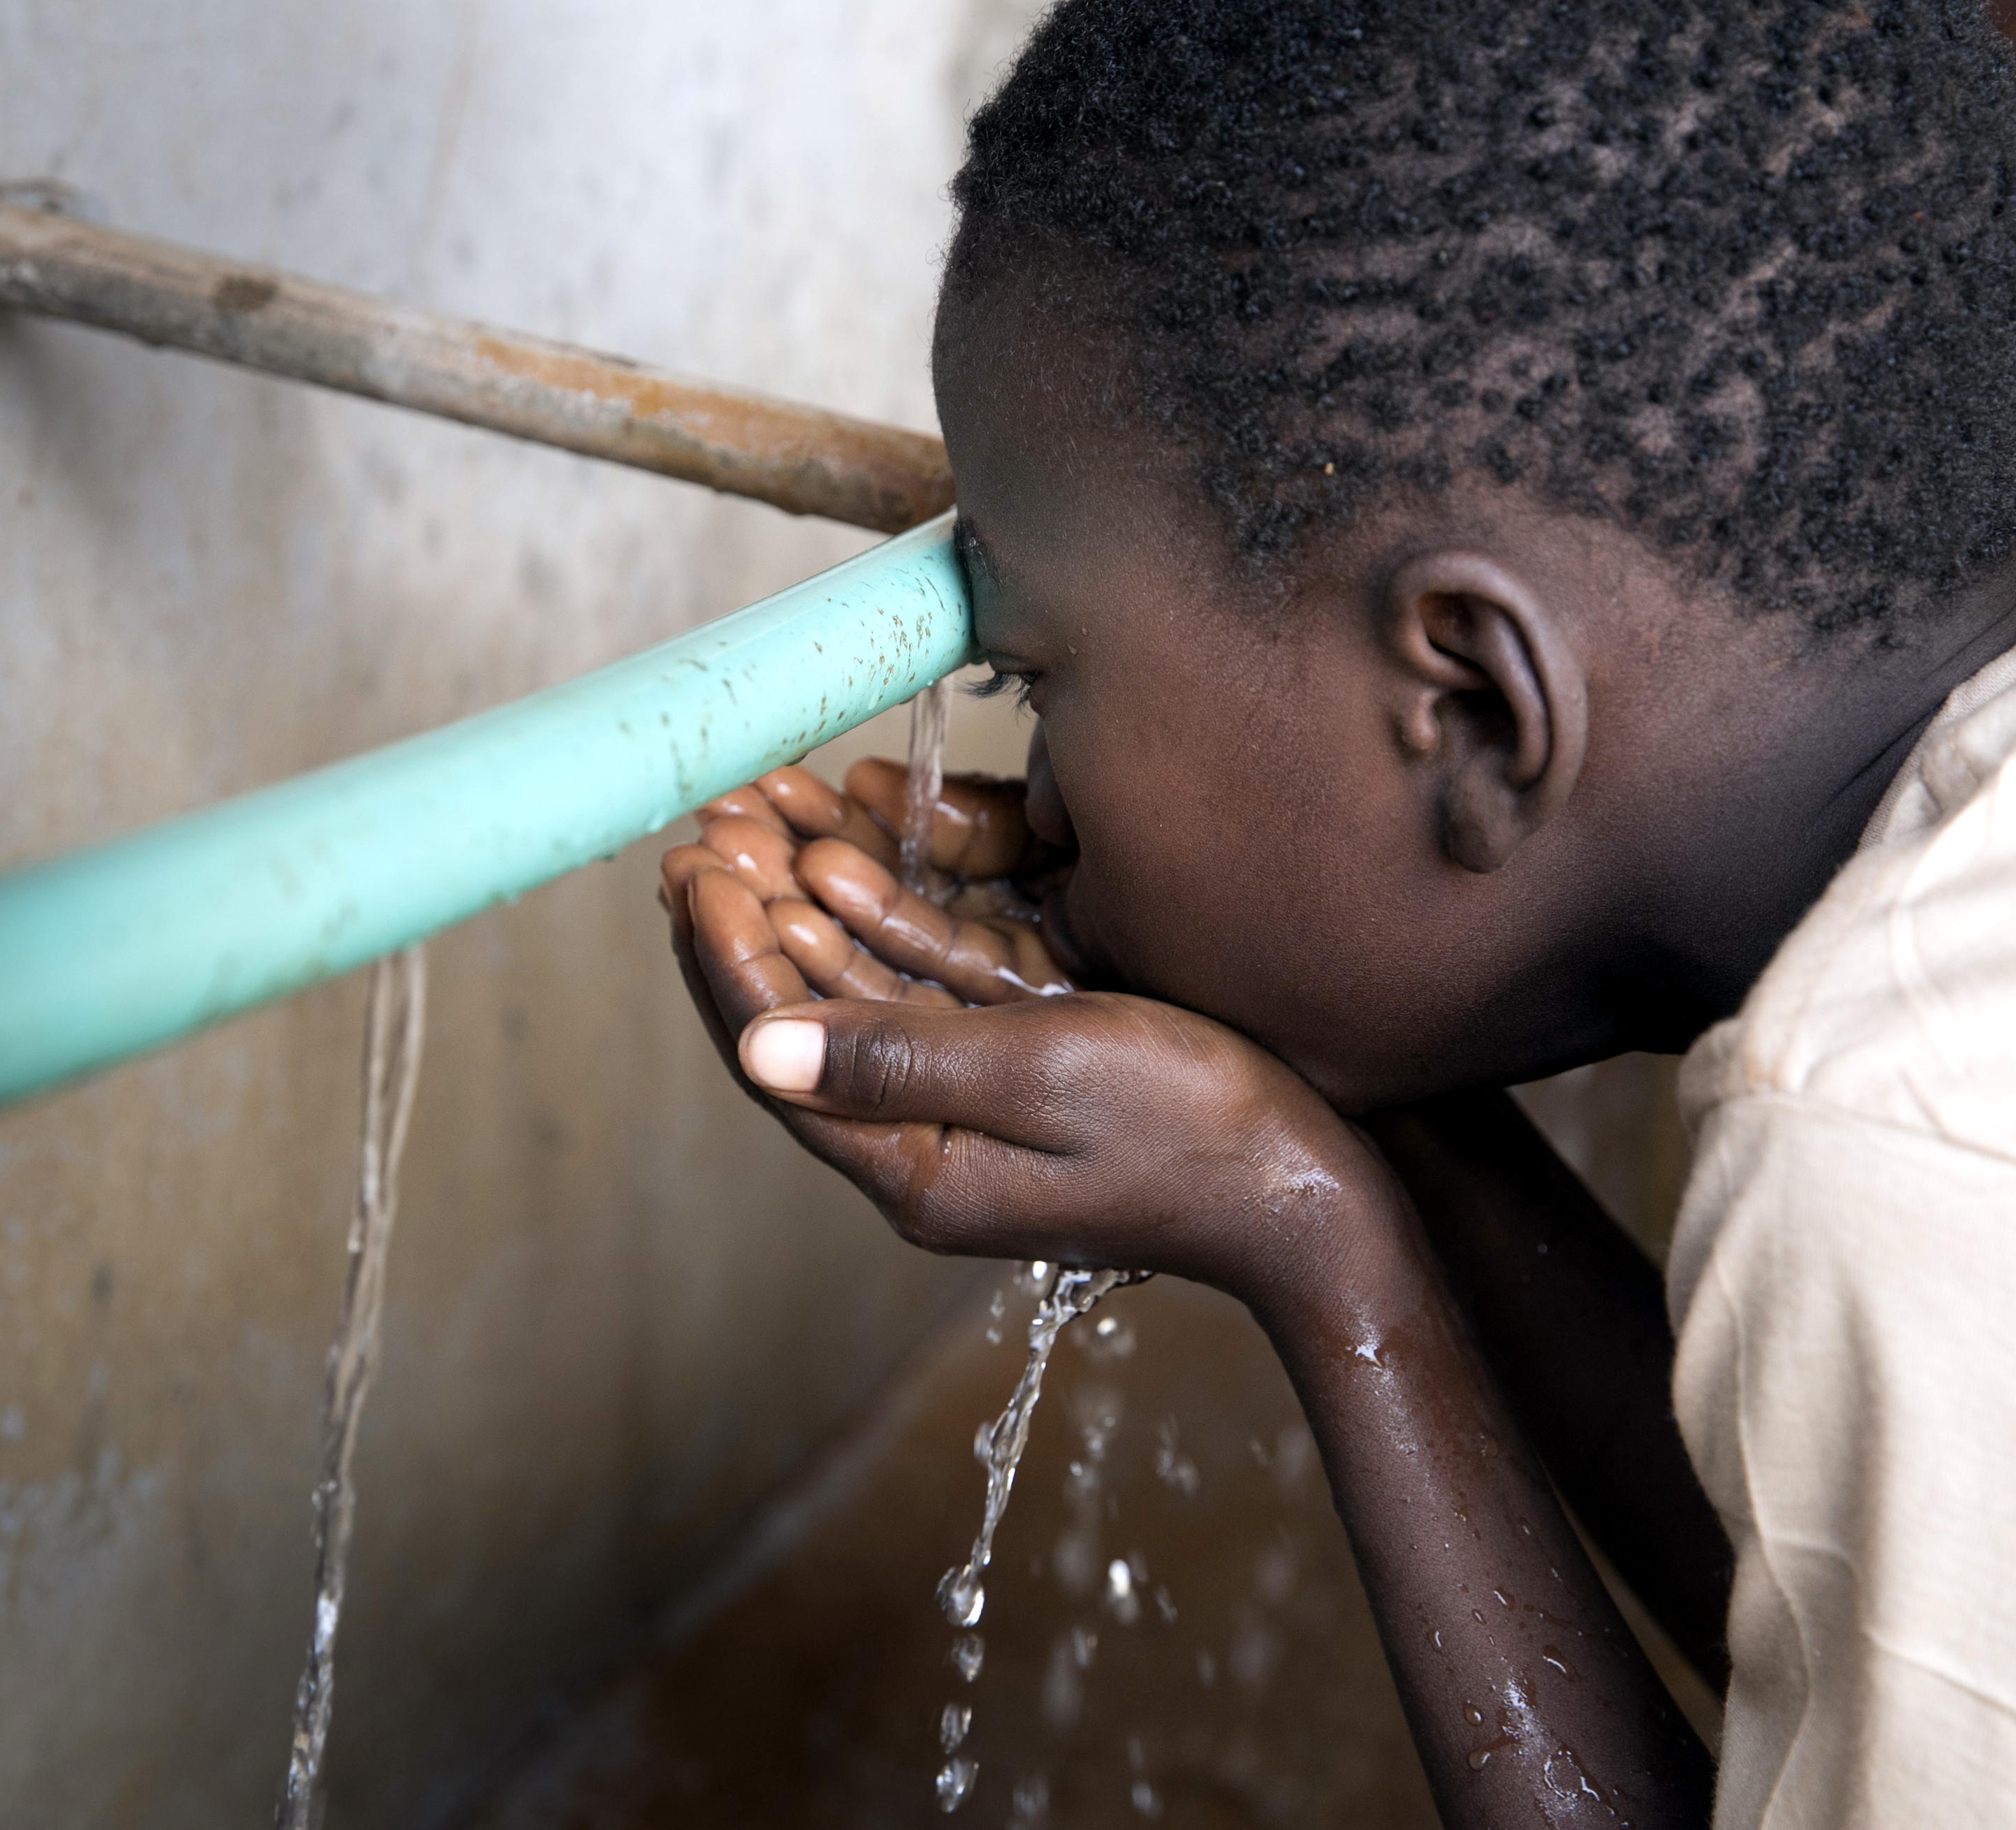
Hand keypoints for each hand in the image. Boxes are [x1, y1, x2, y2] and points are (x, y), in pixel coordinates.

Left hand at [659, 762, 1391, 1303]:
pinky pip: (920, 996)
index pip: (776, 1052)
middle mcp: (924, 1148)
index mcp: (914, 1169)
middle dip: (747, 916)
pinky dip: (878, 926)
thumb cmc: (1200, 1129)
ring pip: (852, 998)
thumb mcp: (1045, 1076)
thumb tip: (756, 1048)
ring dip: (800, 908)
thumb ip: (898, 1058)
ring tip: (755, 822)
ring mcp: (970, 1113)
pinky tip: (846, 862)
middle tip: (706, 823)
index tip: (694, 862)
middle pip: (800, 1021)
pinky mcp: (1018, 1078)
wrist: (1321, 1193)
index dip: (725, 955)